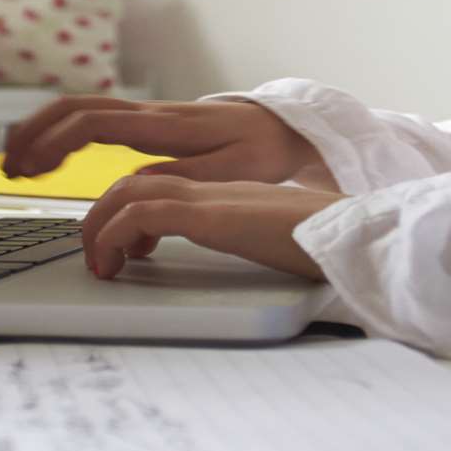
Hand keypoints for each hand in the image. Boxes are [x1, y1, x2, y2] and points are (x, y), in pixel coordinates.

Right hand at [1, 96, 334, 187]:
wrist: (286, 129)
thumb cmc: (263, 152)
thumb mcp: (229, 173)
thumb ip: (181, 179)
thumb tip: (131, 187)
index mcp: (165, 125)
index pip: (95, 123)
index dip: (56, 143)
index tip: (32, 168)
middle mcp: (150, 114)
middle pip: (75, 108)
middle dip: (34, 134)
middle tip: (9, 169)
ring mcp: (148, 117)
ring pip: (80, 111)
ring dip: (43, 133)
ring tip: (19, 165)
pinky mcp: (151, 127)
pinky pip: (95, 122)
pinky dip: (64, 136)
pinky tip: (51, 160)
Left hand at [79, 175, 345, 280]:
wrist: (353, 233)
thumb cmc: (327, 244)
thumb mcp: (277, 243)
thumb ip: (255, 242)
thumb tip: (256, 260)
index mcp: (227, 197)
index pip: (164, 188)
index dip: (132, 212)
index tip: (124, 250)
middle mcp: (213, 190)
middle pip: (136, 184)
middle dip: (101, 216)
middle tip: (97, 257)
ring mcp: (209, 198)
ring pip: (129, 192)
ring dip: (101, 227)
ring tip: (99, 266)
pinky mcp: (208, 215)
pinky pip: (141, 213)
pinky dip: (115, 235)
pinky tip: (118, 265)